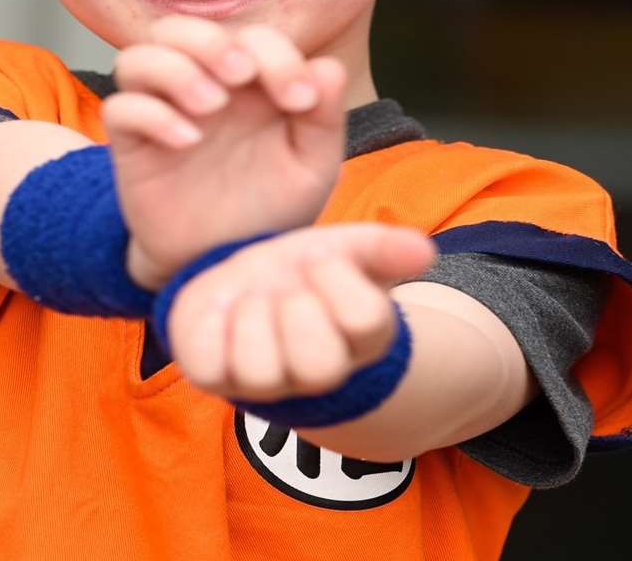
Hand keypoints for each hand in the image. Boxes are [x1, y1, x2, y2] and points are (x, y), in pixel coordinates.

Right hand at [103, 17, 347, 286]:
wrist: (226, 261)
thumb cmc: (269, 208)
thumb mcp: (311, 166)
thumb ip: (323, 116)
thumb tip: (326, 67)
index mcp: (245, 84)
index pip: (249, 36)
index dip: (275, 52)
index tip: (300, 99)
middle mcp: (198, 89)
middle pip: (177, 29)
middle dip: (210, 41)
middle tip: (241, 75)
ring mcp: (160, 114)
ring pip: (136, 58)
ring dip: (174, 69)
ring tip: (211, 105)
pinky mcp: (132, 147)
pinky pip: (119, 109)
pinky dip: (151, 115)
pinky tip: (188, 141)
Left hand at [163, 223, 435, 402]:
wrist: (243, 286)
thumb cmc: (303, 272)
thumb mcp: (343, 250)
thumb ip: (383, 248)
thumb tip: (425, 251)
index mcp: (357, 340)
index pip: (365, 320)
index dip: (336, 279)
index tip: (318, 260)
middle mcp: (314, 373)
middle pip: (318, 366)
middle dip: (296, 310)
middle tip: (285, 290)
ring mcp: (262, 384)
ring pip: (260, 372)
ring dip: (251, 318)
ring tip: (251, 300)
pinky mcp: (213, 377)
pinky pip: (206, 368)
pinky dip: (210, 326)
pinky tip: (220, 311)